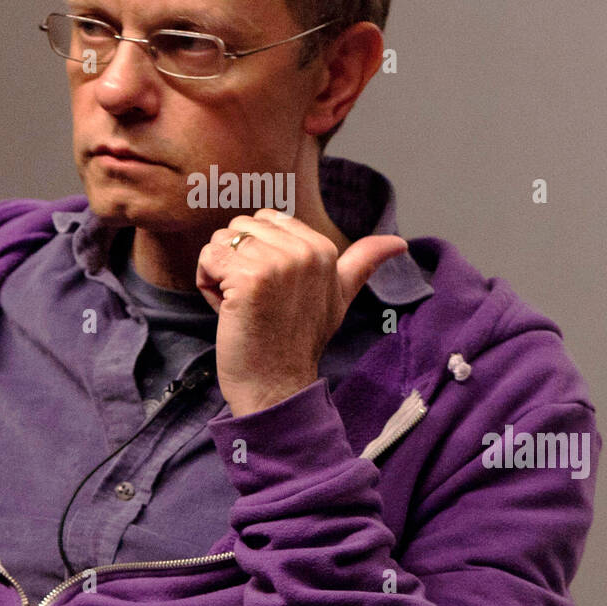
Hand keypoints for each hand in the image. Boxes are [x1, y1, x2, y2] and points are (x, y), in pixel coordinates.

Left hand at [195, 208, 409, 417]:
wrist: (276, 385)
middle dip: (236, 260)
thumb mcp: (340, 296)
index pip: (266, 220)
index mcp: (324, 248)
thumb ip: (364, 263)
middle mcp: (304, 251)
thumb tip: (399, 243)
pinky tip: (227, 310)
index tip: (274, 292)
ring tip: (242, 305)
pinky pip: (208, 258)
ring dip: (219, 273)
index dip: (259, 254)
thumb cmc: (299, 340)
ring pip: (221, 240)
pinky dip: (207, 284)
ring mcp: (277, 263)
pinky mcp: (248, 278)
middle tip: (256, 301)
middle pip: (240, 227)